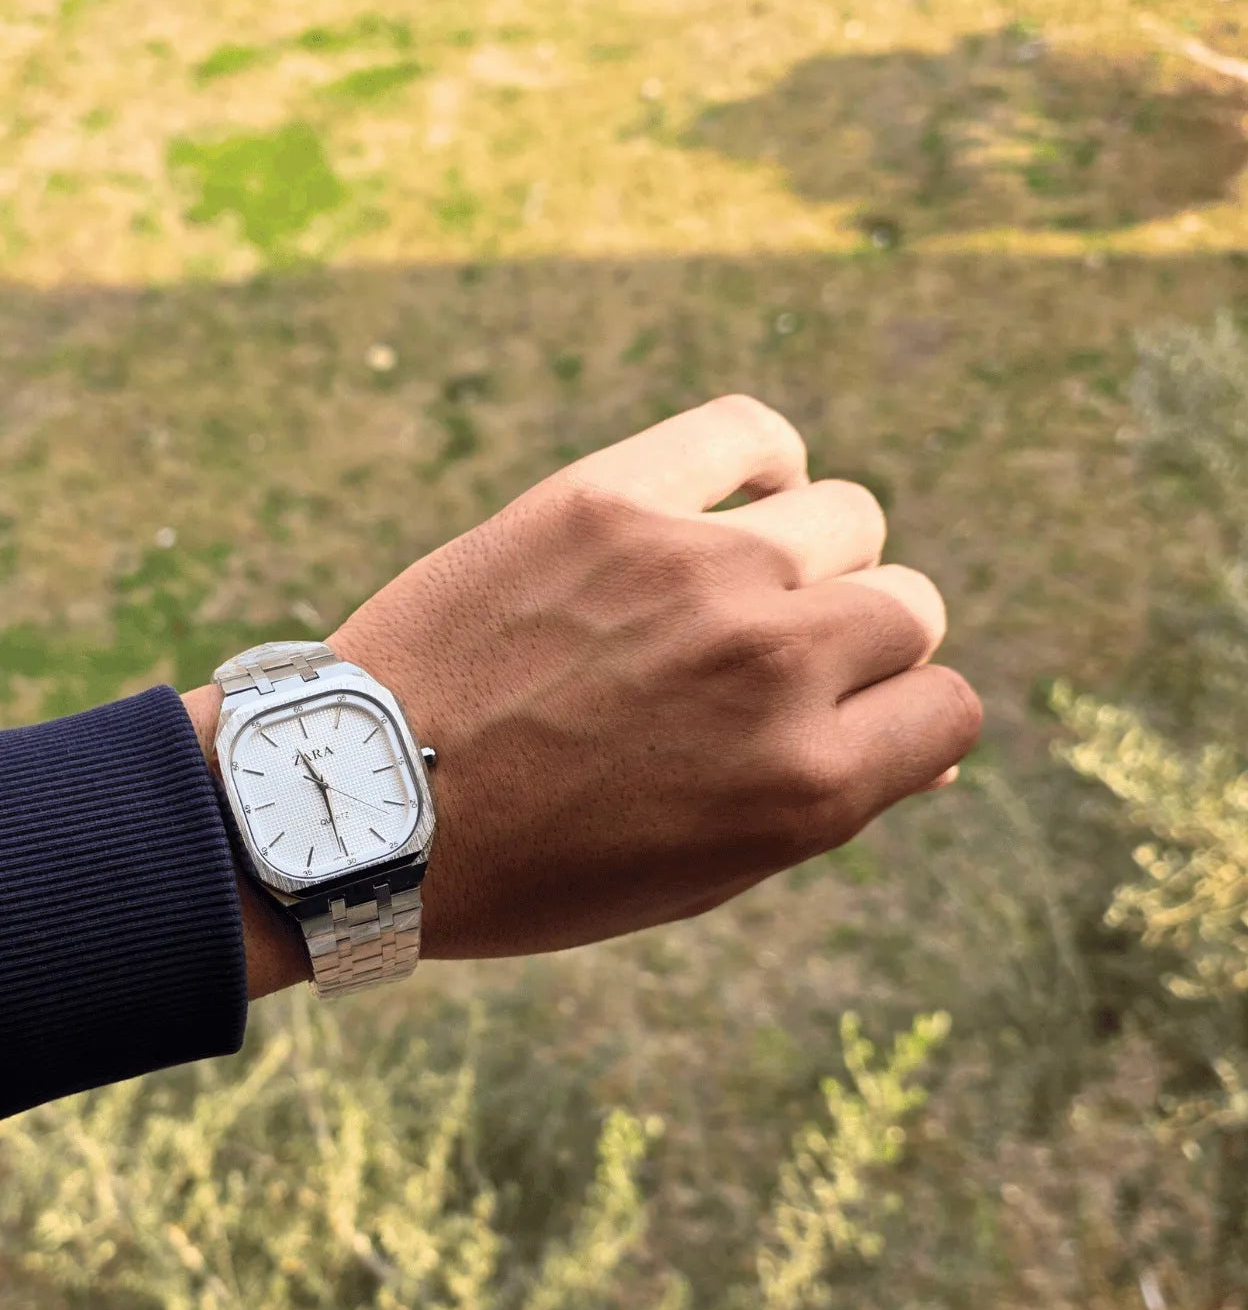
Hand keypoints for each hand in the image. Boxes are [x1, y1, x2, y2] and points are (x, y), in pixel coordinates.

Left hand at [185, 396, 980, 994]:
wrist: (361, 806)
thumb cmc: (528, 866)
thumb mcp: (697, 876)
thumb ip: (819, 803)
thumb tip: (920, 746)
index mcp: (809, 785)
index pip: (949, 707)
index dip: (897, 720)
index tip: (835, 725)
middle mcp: (776, 666)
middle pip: (905, 605)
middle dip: (851, 645)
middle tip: (754, 672)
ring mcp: (698, 570)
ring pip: (844, 518)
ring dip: (803, 559)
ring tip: (719, 595)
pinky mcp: (611, 500)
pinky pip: (749, 433)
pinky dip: (756, 461)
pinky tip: (722, 499)